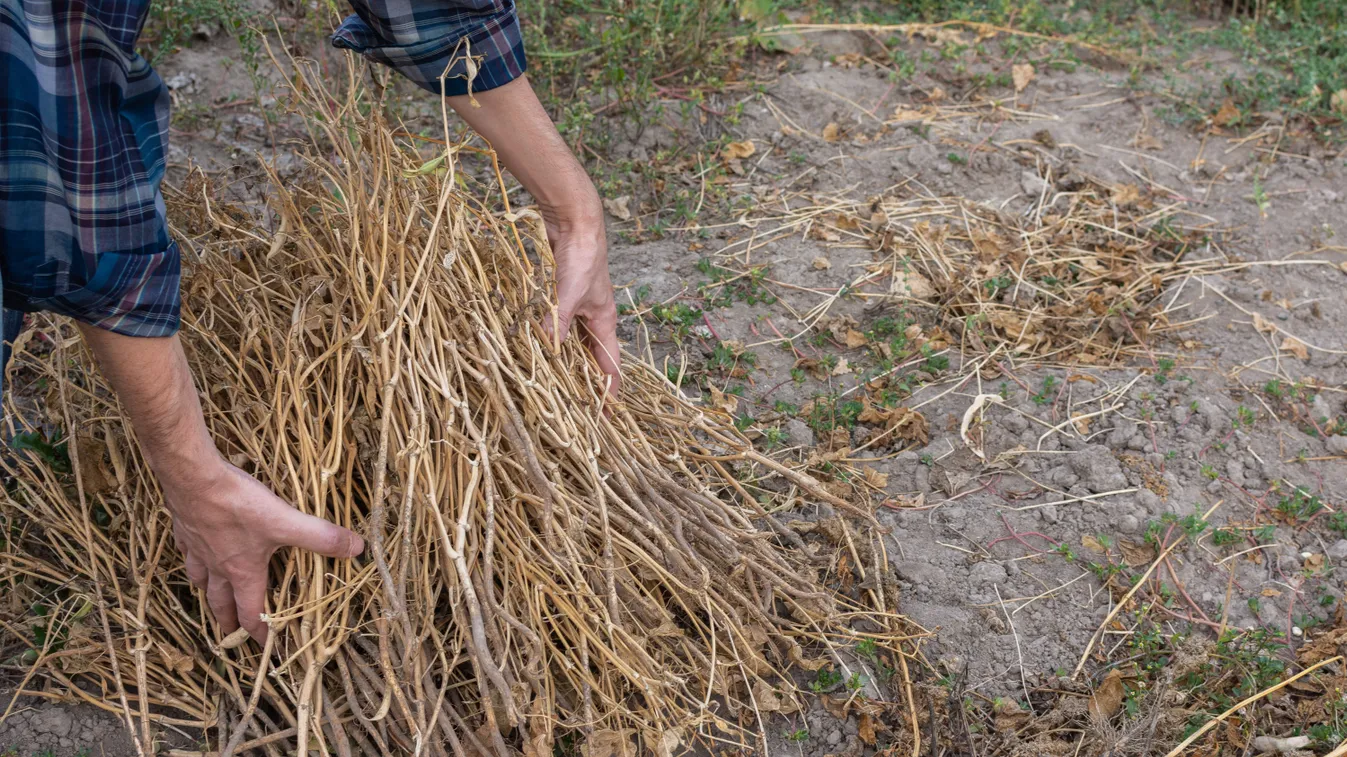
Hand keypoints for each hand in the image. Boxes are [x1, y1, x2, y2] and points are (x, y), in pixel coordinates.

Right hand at [165, 459, 364, 642]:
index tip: (267, 646)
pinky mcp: (185, 528)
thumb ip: (321, 537)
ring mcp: (198, 548)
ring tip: (212, 594)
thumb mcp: (287, 522)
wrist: (194, 478)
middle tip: (230, 632)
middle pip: (220, 602)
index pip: (251, 612)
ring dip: (207, 590)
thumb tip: (357, 549)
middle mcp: (218, 566)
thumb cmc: (238, 505)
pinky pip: (188, 550)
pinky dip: (192, 557)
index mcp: (243, 571)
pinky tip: (196, 550)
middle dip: (227, 620)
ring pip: (200, 578)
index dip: (260, 633)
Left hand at [543, 206, 621, 396]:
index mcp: (604, 322)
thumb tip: (546, 349)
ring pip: (571, 346)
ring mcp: (576, 310)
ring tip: (555, 388)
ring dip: (564, 364)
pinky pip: (555, 329)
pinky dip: (548, 342)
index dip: (609, 392)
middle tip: (576, 409)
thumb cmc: (582, 257)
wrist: (575, 222)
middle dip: (585, 384)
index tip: (606, 417)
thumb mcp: (570, 294)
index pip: (610, 366)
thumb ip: (558, 321)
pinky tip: (536, 352)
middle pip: (590, 360)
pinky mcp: (560, 300)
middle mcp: (592, 320)